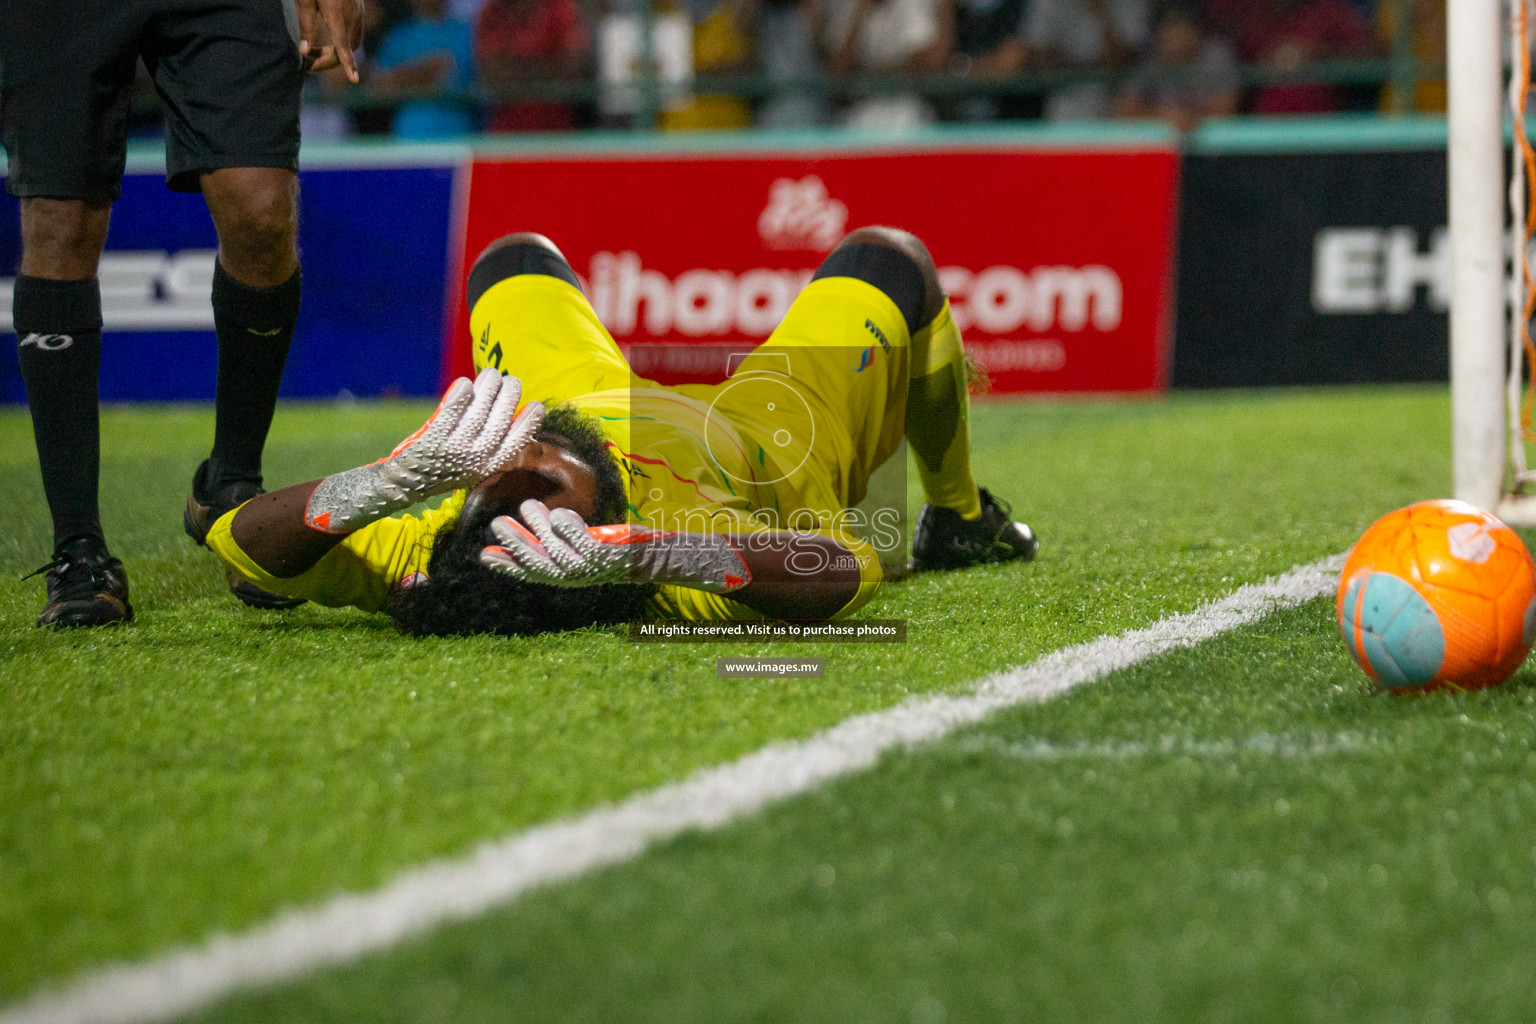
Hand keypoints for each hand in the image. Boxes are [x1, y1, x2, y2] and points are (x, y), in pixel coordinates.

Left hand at [299, 0, 364, 81]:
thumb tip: (304, 52)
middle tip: (309, 66)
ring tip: (315, 54)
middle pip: (348, 48)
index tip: (355, 80)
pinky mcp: (358, 8)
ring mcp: (358, 11)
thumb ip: (306, 26)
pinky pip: (354, 32)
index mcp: (337, 13)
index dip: (349, 64)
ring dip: (336, 53)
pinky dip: (342, 43)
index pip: (343, 45)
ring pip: (352, 42)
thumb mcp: (304, 0)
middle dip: (331, 61)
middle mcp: (352, 14)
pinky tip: (326, 42)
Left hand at [306, 369, 543, 533]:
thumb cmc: (443, 467)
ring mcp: (454, 449)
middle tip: (510, 380)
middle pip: (499, 422)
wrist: (406, 482)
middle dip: (509, 396)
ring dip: (488, 389)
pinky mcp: (433, 440)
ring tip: (491, 375)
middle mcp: (474, 459)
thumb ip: (492, 444)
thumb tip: (513, 412)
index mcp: (489, 466)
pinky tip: (465, 383)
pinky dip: (460, 397)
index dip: (529, 423)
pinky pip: (450, 415)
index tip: (535, 405)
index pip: (516, 442)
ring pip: (478, 414)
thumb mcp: (474, 464)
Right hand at [481, 500, 752, 592]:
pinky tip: (557, 512)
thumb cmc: (612, 548)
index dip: (505, 566)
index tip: (484, 554)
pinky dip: (565, 525)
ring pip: (553, 548)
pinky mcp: (604, 555)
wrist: (652, 556)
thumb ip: (547, 543)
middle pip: (535, 562)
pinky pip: (577, 538)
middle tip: (498, 522)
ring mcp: (588, 568)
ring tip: (528, 506)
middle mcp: (573, 577)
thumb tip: (512, 534)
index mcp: (563, 577)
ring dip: (536, 526)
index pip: (527, 574)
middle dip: (514, 543)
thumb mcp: (575, 547)